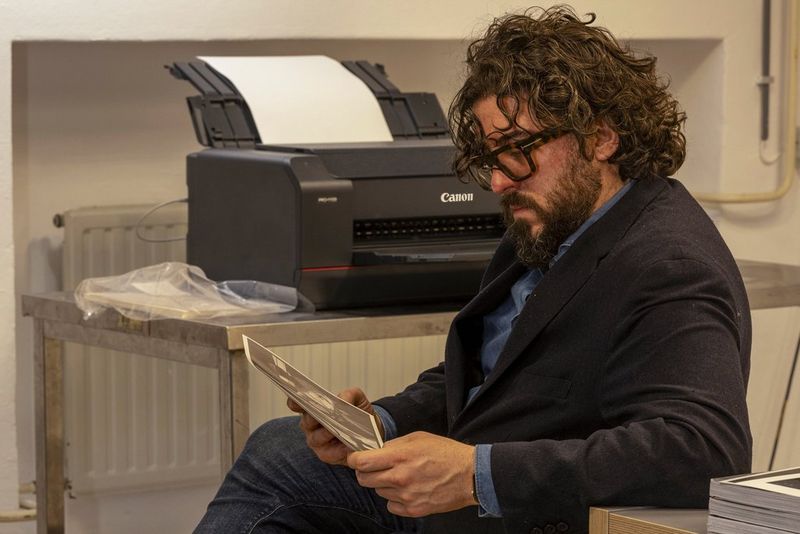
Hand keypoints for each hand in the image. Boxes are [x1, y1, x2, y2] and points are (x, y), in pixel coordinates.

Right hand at [287, 387, 383, 465]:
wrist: (370, 432)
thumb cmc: (358, 413)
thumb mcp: (357, 399)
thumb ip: (349, 394)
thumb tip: (342, 400)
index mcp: (313, 408)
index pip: (296, 404)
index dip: (294, 402)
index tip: (297, 399)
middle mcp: (310, 425)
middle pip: (307, 421)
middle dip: (316, 417)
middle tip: (327, 413)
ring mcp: (316, 441)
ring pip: (316, 437)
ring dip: (327, 433)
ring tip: (338, 430)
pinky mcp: (325, 454)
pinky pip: (329, 453)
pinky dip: (338, 450)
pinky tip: (347, 446)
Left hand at [347, 432, 475, 516]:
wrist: (470, 475)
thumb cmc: (446, 453)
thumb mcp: (418, 438)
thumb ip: (394, 445)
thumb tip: (377, 450)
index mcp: (399, 457)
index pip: (361, 462)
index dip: (355, 459)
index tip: (356, 458)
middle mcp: (400, 478)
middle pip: (364, 479)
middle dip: (366, 472)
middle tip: (376, 467)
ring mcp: (406, 496)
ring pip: (378, 491)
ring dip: (383, 484)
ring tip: (401, 476)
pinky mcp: (414, 510)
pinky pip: (391, 505)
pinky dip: (395, 498)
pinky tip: (408, 489)